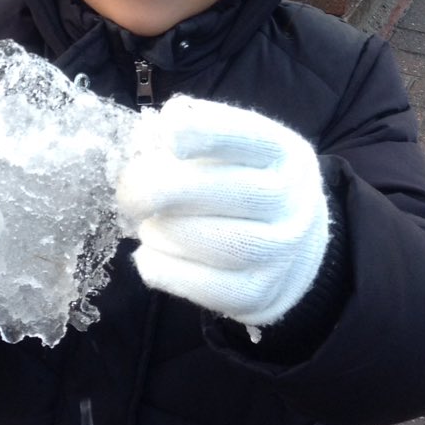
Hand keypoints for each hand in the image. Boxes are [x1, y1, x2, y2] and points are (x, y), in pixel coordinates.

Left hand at [117, 96, 328, 326]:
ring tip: (148, 225)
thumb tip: (151, 133)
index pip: (249, 138)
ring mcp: (281, 251)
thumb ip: (195, 132)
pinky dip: (165, 270)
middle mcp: (291, 201)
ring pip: (218, 243)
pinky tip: (149, 254)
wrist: (294, 246)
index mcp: (283, 153)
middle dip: (163, 189)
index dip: (207, 131)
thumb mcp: (236, 148)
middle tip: (130, 193)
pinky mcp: (260, 293)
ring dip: (165, 231)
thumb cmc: (246, 183)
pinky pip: (206, 287)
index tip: (168, 132)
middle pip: (228, 191)